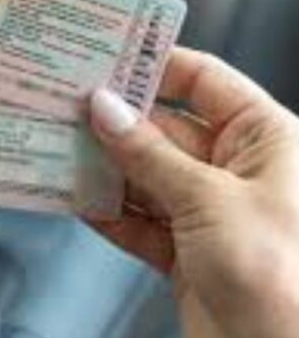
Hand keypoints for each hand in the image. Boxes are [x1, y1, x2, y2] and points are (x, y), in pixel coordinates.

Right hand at [89, 47, 298, 337]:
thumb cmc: (285, 280)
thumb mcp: (210, 200)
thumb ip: (150, 155)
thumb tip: (108, 110)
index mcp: (264, 140)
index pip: (204, 81)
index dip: (156, 66)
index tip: (109, 57)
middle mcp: (236, 171)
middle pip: (164, 130)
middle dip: (116, 121)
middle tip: (68, 105)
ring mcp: (207, 212)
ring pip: (144, 176)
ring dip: (104, 167)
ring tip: (60, 148)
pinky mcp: (185, 251)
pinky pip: (137, 220)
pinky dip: (108, 212)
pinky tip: (79, 198)